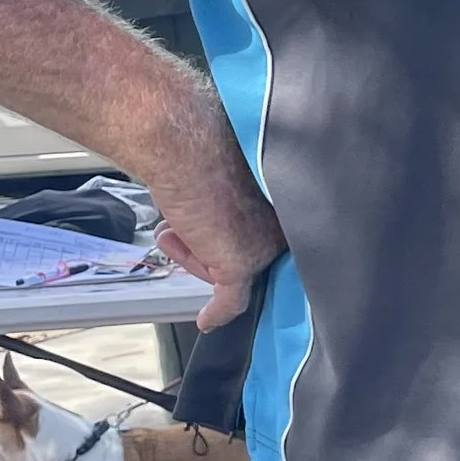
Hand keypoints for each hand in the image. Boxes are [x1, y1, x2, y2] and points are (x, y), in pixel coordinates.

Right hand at [144, 110, 285, 330]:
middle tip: (181, 224)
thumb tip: (222, 204)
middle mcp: (281, 222)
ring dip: (192, 254)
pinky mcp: (243, 263)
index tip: (211, 234)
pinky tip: (208, 319)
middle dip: (204, 244)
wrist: (180, 141)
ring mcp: (265, 244)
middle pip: (241, 252)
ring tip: (177, 224)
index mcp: (282, 196)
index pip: (259, 233)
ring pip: (226, 269)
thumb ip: (234, 195)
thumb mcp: (222, 173)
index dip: (226, 234)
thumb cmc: (197, 146)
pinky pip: (231, 298)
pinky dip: (218, 312)